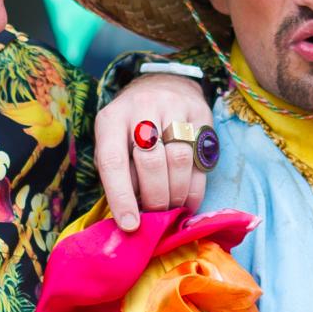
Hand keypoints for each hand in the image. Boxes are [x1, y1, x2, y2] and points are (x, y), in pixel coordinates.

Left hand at [93, 73, 212, 229]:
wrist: (163, 85)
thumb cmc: (131, 127)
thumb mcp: (113, 143)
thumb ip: (117, 175)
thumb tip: (130, 217)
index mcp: (111, 119)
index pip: (114, 161)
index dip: (121, 197)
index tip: (130, 225)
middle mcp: (141, 107)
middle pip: (151, 162)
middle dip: (155, 198)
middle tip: (157, 216)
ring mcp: (173, 107)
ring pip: (179, 160)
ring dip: (177, 194)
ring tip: (173, 209)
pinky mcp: (200, 113)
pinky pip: (201, 157)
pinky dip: (196, 187)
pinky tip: (189, 200)